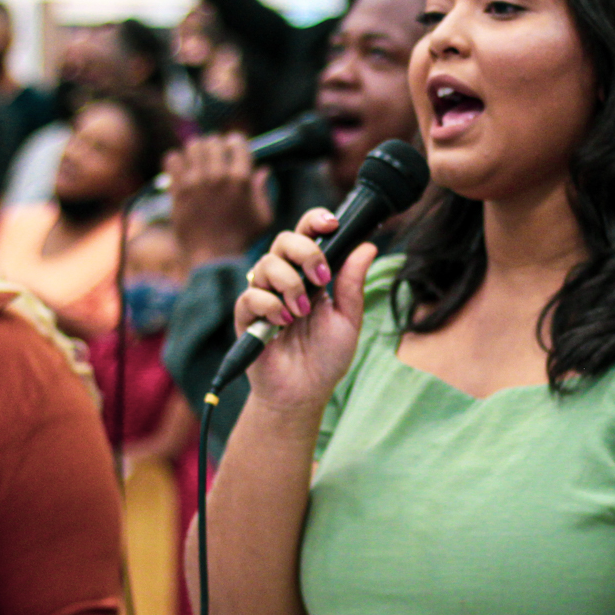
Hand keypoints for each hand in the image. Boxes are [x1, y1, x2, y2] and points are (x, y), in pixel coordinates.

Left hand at [166, 135, 272, 269]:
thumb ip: (263, 191)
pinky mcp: (178, 190)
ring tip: (198, 162)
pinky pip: (172, 159)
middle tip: (215, 156)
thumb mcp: (263, 217)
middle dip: (216, 145)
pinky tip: (182, 170)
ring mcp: (195, 181)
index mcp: (241, 179)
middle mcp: (217, 175)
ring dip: (197, 151)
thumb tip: (263, 170)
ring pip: (193, 145)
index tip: (233, 149)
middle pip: (213, 140)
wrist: (213, 258)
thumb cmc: (242, 239)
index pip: (236, 141)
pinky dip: (177, 161)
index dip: (235, 143)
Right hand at [233, 207, 375, 412]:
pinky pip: (251, 295)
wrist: (304, 393)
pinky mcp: (246, 316)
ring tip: (302, 312)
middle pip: (284, 240)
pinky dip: (269, 305)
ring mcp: (264, 296)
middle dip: (306, 252)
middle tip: (322, 278)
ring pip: (266, 264)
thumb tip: (368, 246)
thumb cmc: (326, 357)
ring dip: (290, 284)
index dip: (316, 221)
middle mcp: (285, 279)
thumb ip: (353, 284)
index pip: (307, 235)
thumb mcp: (349, 320)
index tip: (332, 224)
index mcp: (310, 275)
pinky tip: (283, 324)